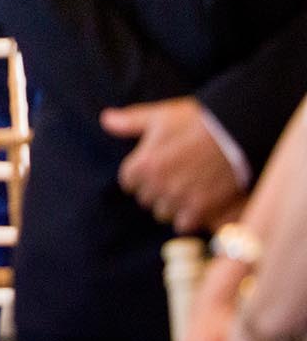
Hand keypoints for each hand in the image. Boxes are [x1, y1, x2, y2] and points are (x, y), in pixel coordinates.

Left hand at [102, 97, 244, 231]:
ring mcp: (178, 199)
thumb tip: (105, 120)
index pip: (128, 182)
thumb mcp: (158, 116)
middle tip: (172, 178)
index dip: (139, 176)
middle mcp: (157, 185)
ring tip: (185, 191)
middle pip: (146, 199)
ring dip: (171, 205)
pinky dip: (188, 217)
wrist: (236, 133)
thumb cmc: (195, 121)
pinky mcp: (201, 210)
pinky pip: (184, 225)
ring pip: (163, 212)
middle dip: (155, 190)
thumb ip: (129, 122)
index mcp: (142, 165)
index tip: (153, 169)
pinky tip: (197, 204)